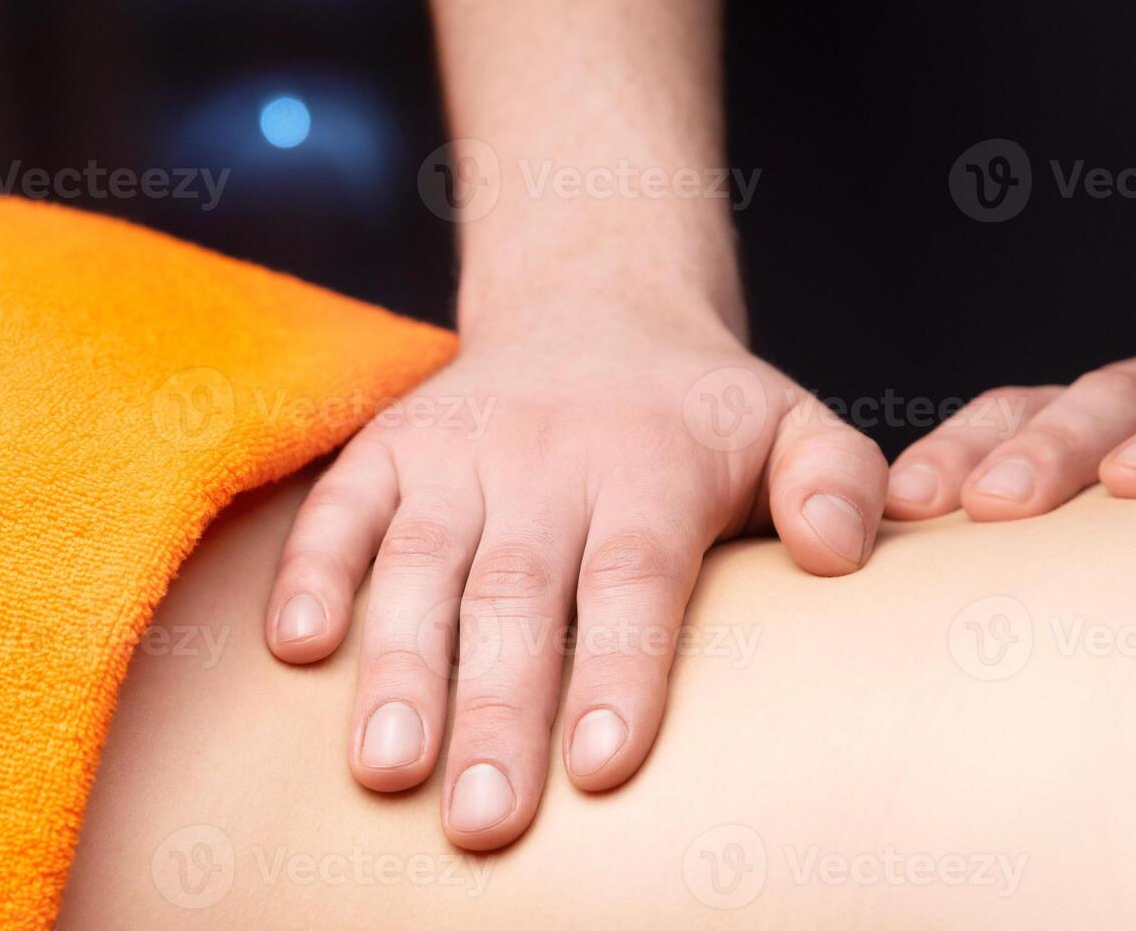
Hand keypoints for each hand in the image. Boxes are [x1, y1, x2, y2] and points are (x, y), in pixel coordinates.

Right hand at [263, 310, 887, 849]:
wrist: (590, 311)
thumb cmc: (694, 410)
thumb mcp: (790, 421)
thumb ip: (834, 479)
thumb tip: (840, 552)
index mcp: (650, 462)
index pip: (633, 574)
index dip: (619, 667)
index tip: (601, 767)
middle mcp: (546, 456)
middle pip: (517, 590)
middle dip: (497, 708)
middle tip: (483, 823)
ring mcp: (457, 451)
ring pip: (419, 559)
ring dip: (395, 663)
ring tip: (385, 767)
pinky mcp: (389, 448)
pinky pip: (339, 507)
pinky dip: (311, 570)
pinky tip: (295, 647)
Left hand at [886, 277, 1135, 521]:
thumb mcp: (1101, 473)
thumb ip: (1035, 521)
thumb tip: (927, 585)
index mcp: (1086, 416)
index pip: (1012, 416)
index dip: (958, 450)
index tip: (906, 501)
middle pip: (1096, 405)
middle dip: (1044, 448)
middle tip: (994, 500)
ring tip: (1134, 479)